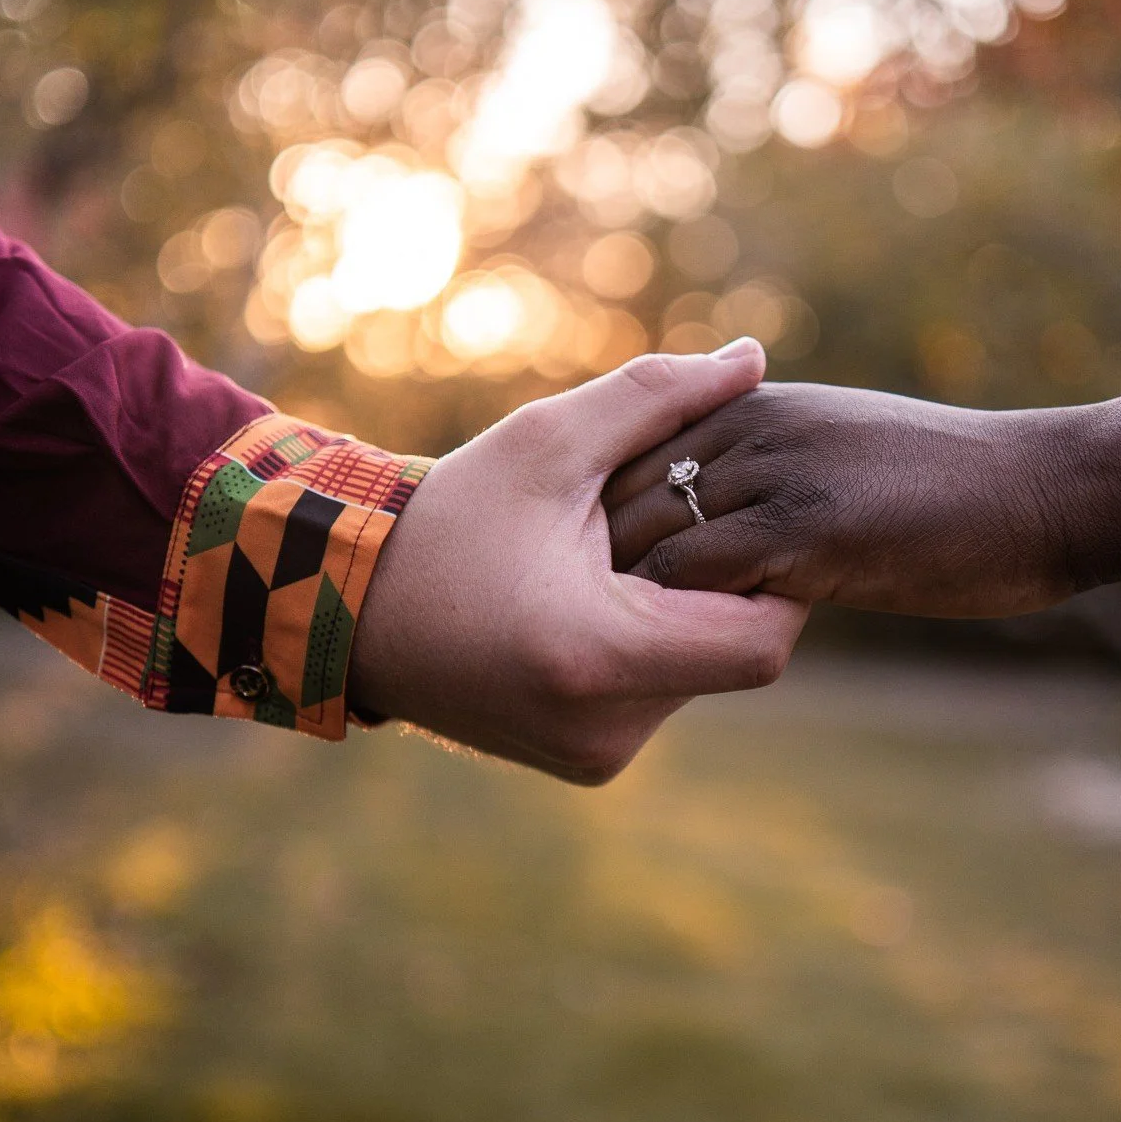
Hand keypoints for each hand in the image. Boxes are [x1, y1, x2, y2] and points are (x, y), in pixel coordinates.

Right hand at [348, 344, 807, 782]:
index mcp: (600, 656)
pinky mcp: (588, 764)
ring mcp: (597, 757)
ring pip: (700, 677)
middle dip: (724, 585)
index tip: (742, 516)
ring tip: (623, 557)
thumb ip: (657, 397)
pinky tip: (599, 598)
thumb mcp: (549, 442)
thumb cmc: (450, 517)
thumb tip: (751, 357)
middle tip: (680, 521)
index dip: (774, 576)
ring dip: (685, 614)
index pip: (763, 640)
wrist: (346, 608)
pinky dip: (649, 646)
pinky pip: (657, 697)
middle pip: (736, 655)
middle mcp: (606, 728)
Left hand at [604, 381, 1078, 618]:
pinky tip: (669, 664)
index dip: (594, 519)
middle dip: (585, 563)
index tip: (574, 580)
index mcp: (754, 406)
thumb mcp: (844, 457)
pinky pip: (696, 578)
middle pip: (620, 491)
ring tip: (603, 659)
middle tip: (565, 631)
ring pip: (647, 534)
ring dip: (618, 600)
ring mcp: (776, 474)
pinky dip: (669, 622)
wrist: (1043, 490)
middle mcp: (750, 427)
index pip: (630, 452)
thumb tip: (725, 531)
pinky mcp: (806, 530)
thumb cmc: (953, 488)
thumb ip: (775, 476)